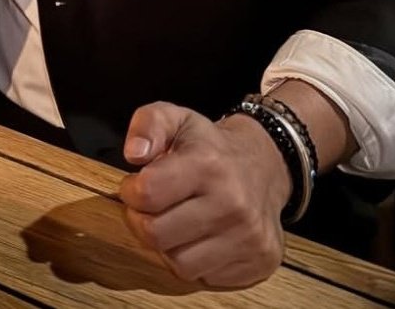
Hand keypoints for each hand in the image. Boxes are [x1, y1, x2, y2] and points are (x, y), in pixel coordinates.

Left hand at [119, 102, 289, 287]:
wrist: (264, 165)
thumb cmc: (209, 145)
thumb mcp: (175, 118)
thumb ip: (148, 125)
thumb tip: (133, 154)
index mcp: (208, 164)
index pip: (148, 193)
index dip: (131, 191)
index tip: (136, 186)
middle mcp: (233, 203)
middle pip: (157, 235)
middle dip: (143, 222)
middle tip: (151, 208)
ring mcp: (250, 236)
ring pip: (179, 263)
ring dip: (169, 246)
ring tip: (176, 222)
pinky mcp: (261, 262)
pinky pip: (206, 277)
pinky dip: (196, 260)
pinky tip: (201, 237)